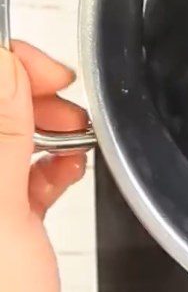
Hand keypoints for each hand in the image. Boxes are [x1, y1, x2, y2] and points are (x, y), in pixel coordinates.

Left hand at [0, 42, 88, 291]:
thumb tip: (5, 65)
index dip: (6, 68)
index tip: (44, 71)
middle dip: (32, 98)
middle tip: (68, 102)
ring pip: (9, 141)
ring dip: (48, 131)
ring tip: (77, 139)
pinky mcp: (0, 227)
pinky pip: (24, 175)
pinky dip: (52, 164)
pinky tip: (69, 168)